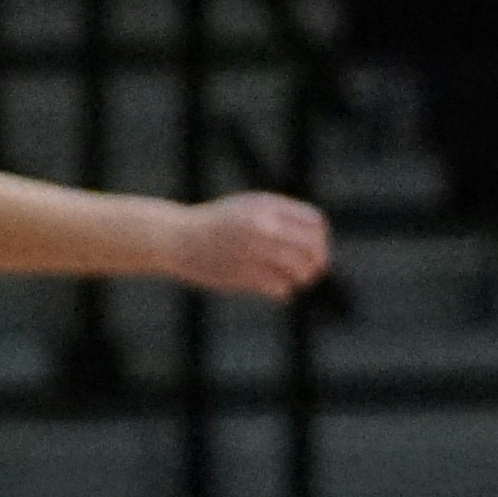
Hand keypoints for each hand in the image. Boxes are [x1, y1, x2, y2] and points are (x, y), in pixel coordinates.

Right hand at [164, 192, 330, 300]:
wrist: (176, 237)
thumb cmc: (215, 224)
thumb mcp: (247, 207)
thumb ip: (279, 216)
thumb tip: (316, 237)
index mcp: (267, 206)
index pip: (315, 223)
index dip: (320, 239)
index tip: (314, 249)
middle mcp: (263, 226)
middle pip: (312, 247)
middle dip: (317, 262)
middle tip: (311, 271)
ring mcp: (253, 250)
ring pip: (299, 269)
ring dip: (301, 278)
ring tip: (293, 281)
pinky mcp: (243, 274)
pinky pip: (280, 287)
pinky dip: (283, 290)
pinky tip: (276, 288)